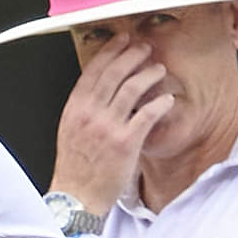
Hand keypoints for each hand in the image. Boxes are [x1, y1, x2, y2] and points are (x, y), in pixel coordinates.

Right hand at [48, 34, 173, 208]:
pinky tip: (167, 99)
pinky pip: (147, 114)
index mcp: (75, 107)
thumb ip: (83, 107)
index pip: (94, 70)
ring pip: (132, 88)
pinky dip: (159, 103)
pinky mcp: (126, 142)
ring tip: (159, 69)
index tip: (122, 40)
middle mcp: (90, 113)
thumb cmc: (75, 167)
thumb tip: (100, 88)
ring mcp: (108, 126)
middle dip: (133, 55)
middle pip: (115, 73)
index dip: (111, 51)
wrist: (77, 196)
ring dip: (149, 74)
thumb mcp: (69, 129)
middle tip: (145, 48)